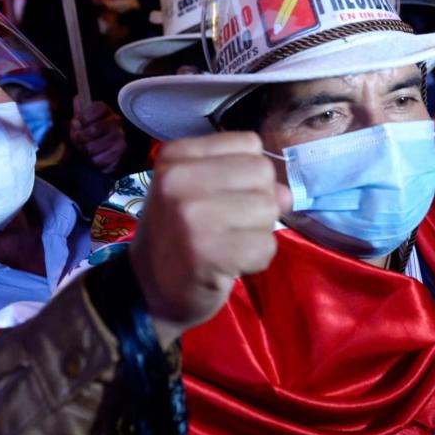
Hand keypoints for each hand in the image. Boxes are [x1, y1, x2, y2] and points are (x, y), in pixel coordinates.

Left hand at [70, 99, 126, 175]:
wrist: (101, 153)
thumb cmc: (89, 135)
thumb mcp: (80, 122)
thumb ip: (78, 112)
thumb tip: (78, 99)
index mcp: (106, 110)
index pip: (98, 107)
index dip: (84, 116)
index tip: (77, 123)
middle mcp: (116, 121)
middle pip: (94, 129)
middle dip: (81, 137)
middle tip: (78, 140)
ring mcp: (120, 137)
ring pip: (94, 146)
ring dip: (86, 150)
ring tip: (86, 149)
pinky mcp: (120, 152)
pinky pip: (100, 158)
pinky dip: (93, 160)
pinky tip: (93, 157)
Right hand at [128, 133, 291, 345]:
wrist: (148, 291)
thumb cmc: (178, 236)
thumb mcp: (200, 194)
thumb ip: (246, 182)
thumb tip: (287, 194)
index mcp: (175, 155)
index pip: (249, 144)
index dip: (249, 175)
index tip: (222, 198)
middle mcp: (179, 178)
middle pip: (262, 173)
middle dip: (257, 203)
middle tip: (226, 227)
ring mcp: (192, 215)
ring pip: (268, 209)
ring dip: (257, 233)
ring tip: (226, 245)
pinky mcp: (209, 252)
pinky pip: (266, 246)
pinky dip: (256, 260)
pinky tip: (228, 265)